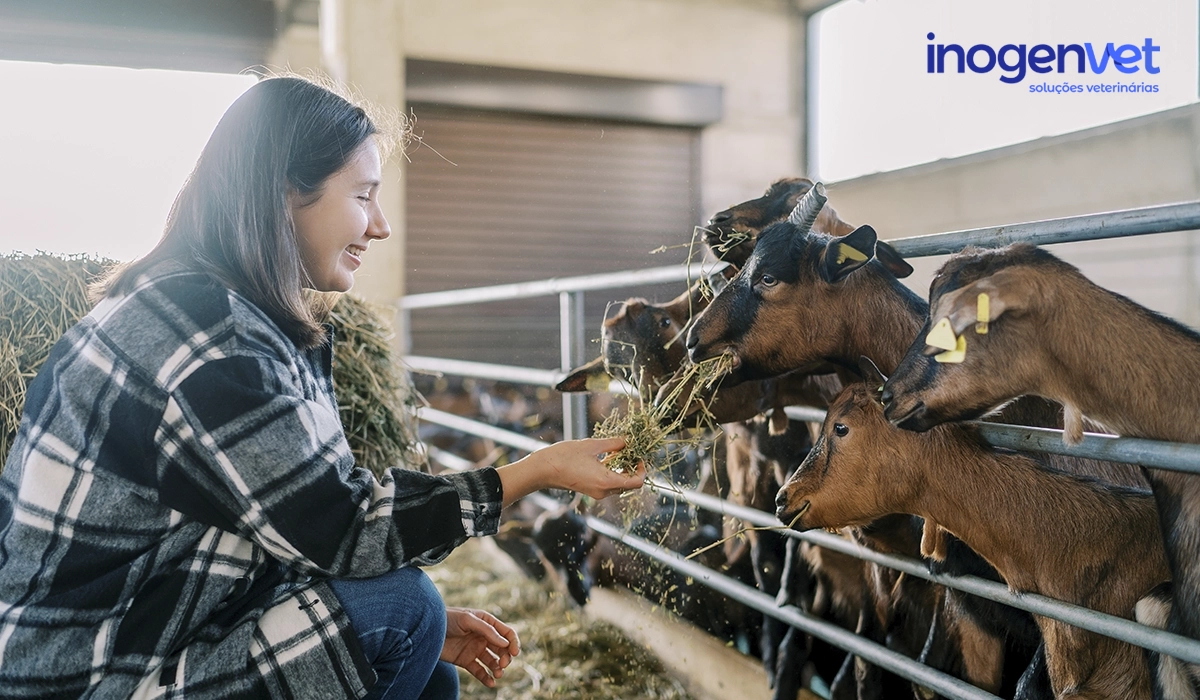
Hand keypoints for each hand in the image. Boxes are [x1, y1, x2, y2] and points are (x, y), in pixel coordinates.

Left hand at [441, 607, 519, 687]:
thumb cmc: (446, 618)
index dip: (513, 642)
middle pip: (502, 649)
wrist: (425, 630)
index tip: (514, 653)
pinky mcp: (465, 660)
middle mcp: (483, 636)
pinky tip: (491, 683)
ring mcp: (474, 649)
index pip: (506, 633)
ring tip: (498, 674)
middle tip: (503, 664)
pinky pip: (479, 671)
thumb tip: (505, 643)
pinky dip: (486, 678)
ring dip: (498, 668)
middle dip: (506, 657)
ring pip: (492, 661)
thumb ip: (486, 630)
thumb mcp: (467, 619)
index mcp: (486, 622)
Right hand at [497, 437, 644, 505]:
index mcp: (606, 481)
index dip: (642, 469)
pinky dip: (612, 472)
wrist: (542, 470)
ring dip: (622, 469)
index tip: (638, 456)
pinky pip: (609, 483)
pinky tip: (607, 457)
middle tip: (630, 450)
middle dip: (632, 467)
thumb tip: (627, 441)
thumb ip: (613, 444)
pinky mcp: (590, 490)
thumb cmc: (563, 456)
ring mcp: (596, 493)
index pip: (636, 482)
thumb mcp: (591, 445)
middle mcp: (603, 491)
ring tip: (618, 451)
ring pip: (619, 484)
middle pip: (629, 484)